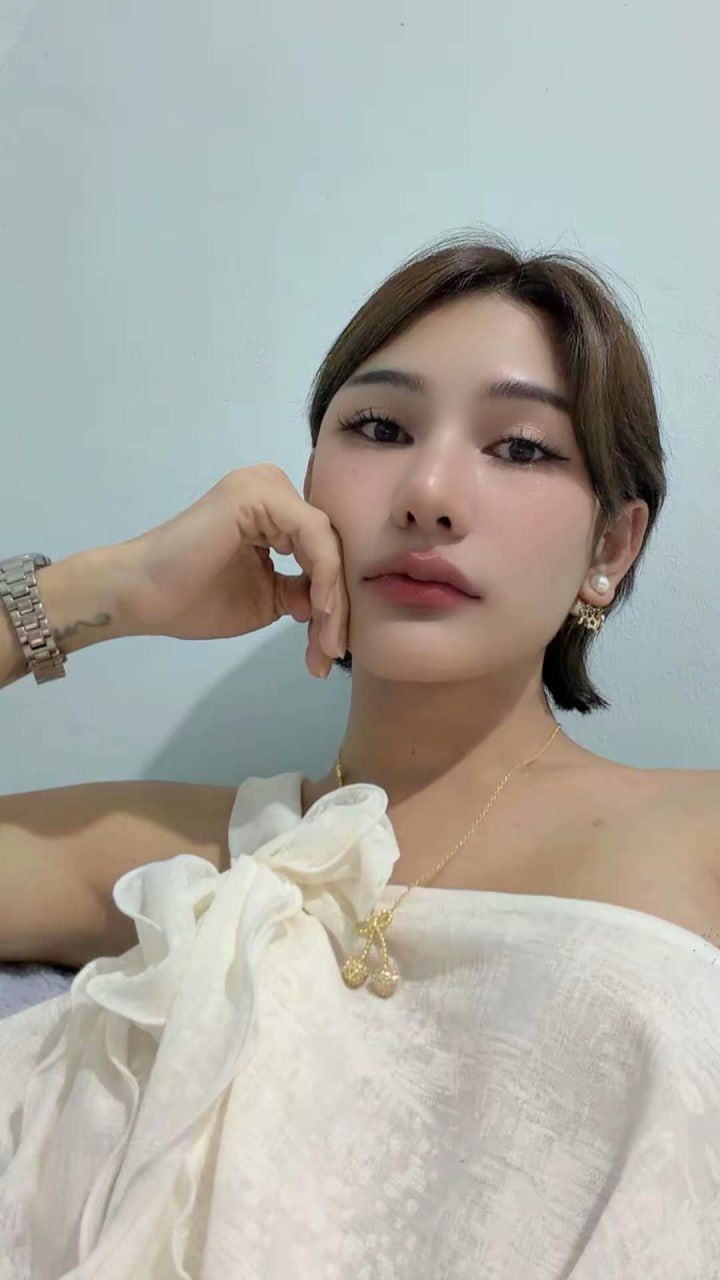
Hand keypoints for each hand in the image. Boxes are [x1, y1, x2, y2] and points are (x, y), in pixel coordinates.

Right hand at [116, 465, 347, 677]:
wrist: (141, 596)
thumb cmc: (191, 599)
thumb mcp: (265, 599)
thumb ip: (301, 592)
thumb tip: (329, 601)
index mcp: (273, 511)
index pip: (323, 552)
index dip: (334, 601)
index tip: (332, 649)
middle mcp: (273, 488)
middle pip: (329, 546)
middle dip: (336, 605)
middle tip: (333, 653)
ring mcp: (265, 486)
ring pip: (327, 543)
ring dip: (333, 599)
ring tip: (327, 644)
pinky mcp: (258, 494)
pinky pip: (314, 534)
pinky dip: (323, 575)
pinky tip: (319, 612)